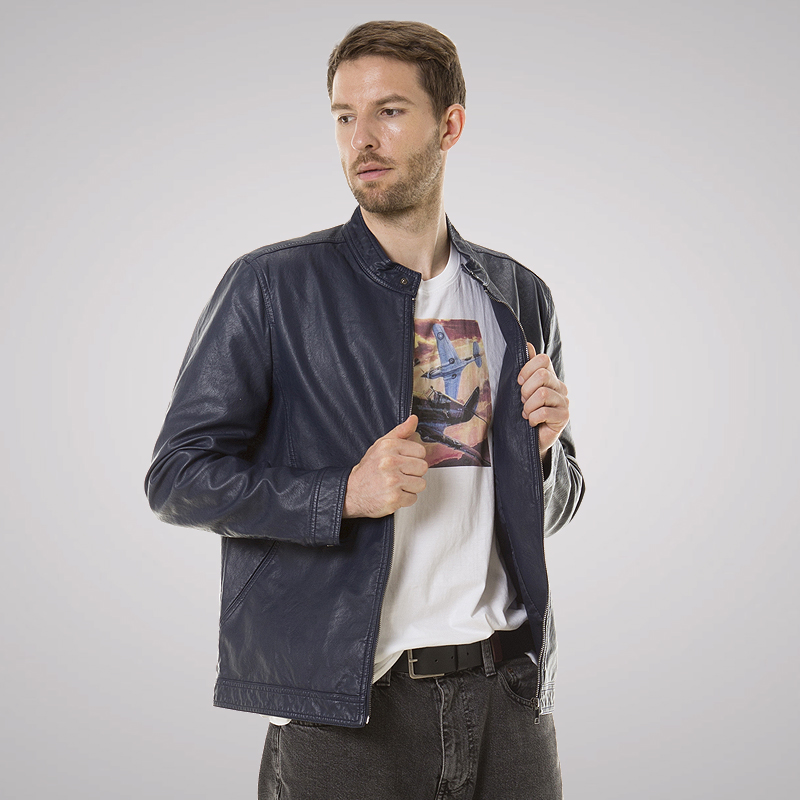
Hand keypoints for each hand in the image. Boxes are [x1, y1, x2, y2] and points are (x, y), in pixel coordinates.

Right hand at [343, 415, 428, 517]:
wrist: (351, 492)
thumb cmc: (368, 469)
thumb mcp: (381, 446)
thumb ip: (400, 432)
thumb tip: (413, 419)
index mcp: (388, 446)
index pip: (420, 451)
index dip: (413, 458)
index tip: (403, 462)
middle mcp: (390, 462)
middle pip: (423, 467)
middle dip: (413, 473)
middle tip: (399, 474)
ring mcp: (392, 480)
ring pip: (421, 483)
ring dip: (410, 487)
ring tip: (396, 484)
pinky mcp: (394, 498)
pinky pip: (413, 498)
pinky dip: (405, 499)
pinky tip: (394, 494)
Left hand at [517, 343, 569, 457]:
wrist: (532, 439)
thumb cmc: (526, 412)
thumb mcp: (522, 389)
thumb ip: (526, 368)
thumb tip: (528, 345)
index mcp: (550, 376)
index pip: (543, 359)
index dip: (527, 369)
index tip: (519, 382)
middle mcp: (560, 386)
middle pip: (542, 375)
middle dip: (526, 389)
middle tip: (523, 401)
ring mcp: (564, 401)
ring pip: (542, 394)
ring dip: (528, 406)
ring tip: (527, 413)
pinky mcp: (564, 416)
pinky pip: (545, 412)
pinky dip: (533, 417)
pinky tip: (532, 422)